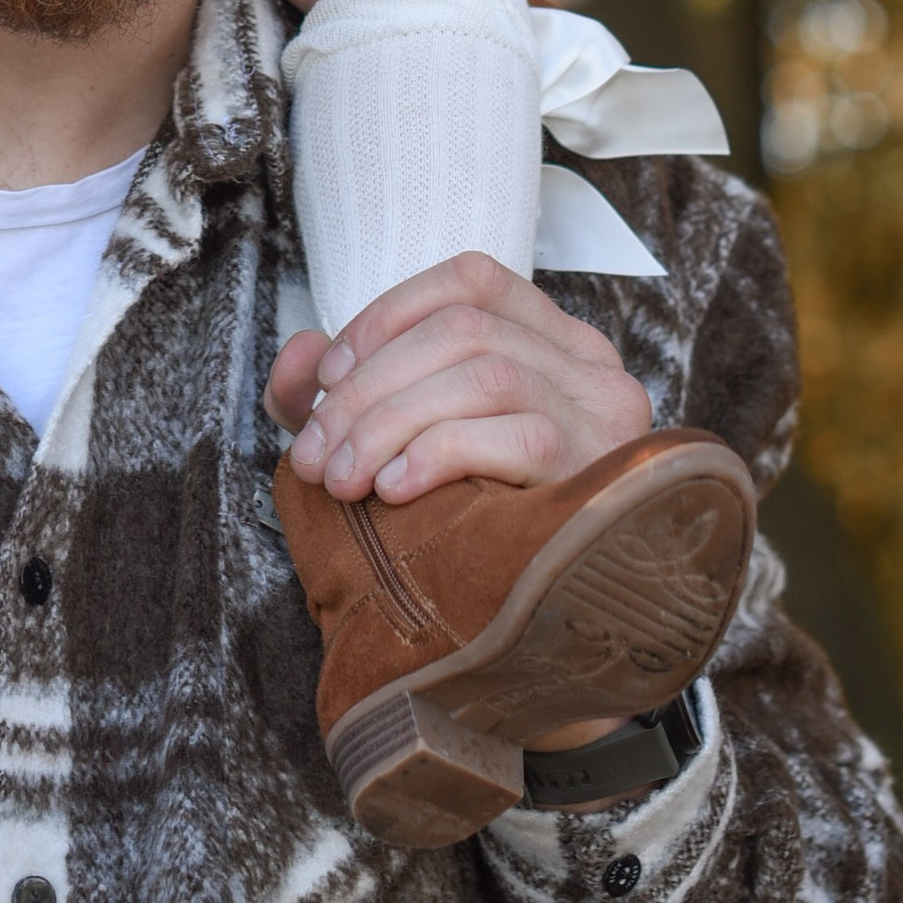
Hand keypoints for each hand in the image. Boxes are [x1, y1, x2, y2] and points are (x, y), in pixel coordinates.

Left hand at [266, 254, 652, 504]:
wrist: (540, 621)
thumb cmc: (473, 520)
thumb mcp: (397, 441)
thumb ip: (341, 392)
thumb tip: (299, 352)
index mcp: (552, 340)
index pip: (472, 281)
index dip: (389, 314)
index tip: (329, 375)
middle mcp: (589, 365)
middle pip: (466, 328)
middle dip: (371, 385)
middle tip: (317, 452)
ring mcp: (602, 416)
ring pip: (486, 375)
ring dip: (392, 421)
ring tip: (345, 478)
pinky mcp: (598, 471)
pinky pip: (522, 437)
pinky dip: (442, 453)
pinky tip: (397, 489)